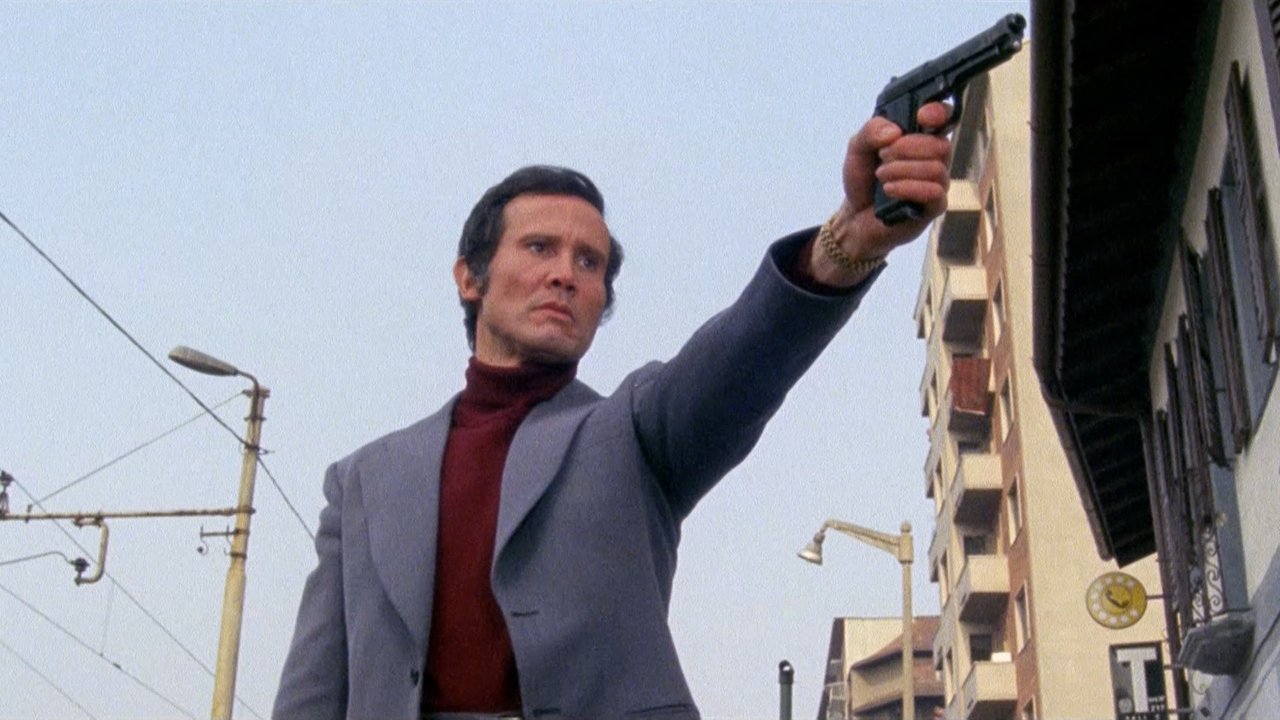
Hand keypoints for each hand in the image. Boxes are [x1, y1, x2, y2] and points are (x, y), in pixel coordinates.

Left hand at [810, 102, 952, 285]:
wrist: (855, 215)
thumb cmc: (863, 179)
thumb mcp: (857, 147)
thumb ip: (871, 131)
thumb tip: (894, 132)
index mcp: (920, 137)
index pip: (944, 117)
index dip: (939, 112)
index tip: (921, 116)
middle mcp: (934, 158)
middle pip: (940, 144)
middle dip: (907, 148)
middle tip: (883, 156)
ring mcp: (937, 183)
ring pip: (936, 168)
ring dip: (902, 169)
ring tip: (881, 176)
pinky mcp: (934, 207)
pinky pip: (934, 192)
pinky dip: (908, 188)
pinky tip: (889, 189)